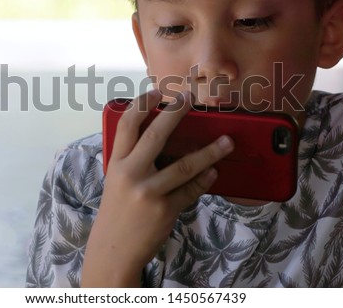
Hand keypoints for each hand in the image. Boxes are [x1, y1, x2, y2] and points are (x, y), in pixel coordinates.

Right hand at [82, 89, 234, 286]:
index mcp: (116, 163)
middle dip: (176, 112)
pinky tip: (214, 173)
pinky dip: (205, 180)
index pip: (127, 125)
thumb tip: (162, 138)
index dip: (142, 104)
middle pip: (156, 135)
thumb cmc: (118, 211)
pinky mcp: (165, 209)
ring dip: (210, 152)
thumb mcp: (116, 180)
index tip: (157, 91)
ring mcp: (149, 192)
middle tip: (192, 98)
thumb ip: (132, 159)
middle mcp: (131, 174)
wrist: (114, 250)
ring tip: (227, 142)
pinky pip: (191, 190)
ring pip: (185, 165)